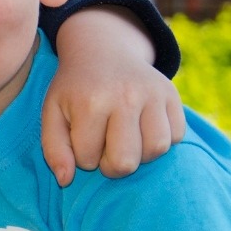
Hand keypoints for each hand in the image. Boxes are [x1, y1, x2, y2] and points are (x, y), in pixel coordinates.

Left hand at [43, 6, 185, 184]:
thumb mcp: (53, 113)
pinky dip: (163, 139)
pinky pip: (177, 136)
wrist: (103, 50)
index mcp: (90, 102)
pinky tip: (144, 128)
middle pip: (126, 162)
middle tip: (106, 147)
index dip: (83, 157)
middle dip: (112, 164)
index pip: (89, 160)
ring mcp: (152, 93)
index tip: (83, 140)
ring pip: (157, 149)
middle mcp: (125, 96)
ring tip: (127, 140)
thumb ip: (54, 149)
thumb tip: (66, 180)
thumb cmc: (75, 90)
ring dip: (140, 154)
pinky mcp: (172, 94)